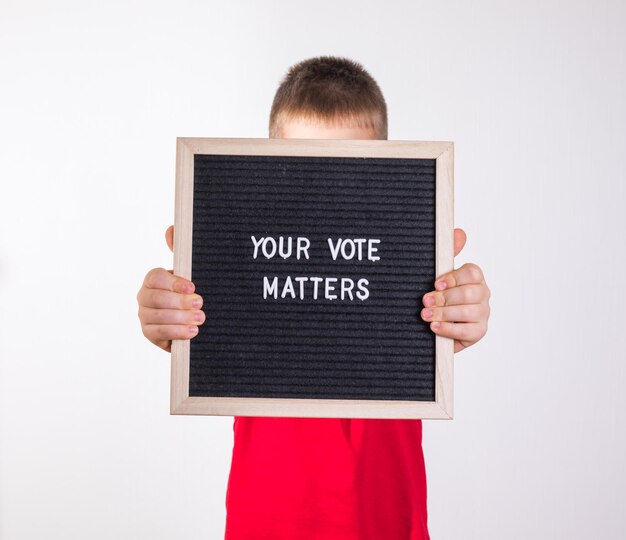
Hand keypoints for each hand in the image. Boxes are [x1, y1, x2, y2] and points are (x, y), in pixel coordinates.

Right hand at [136, 225, 204, 351]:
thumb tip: (172, 229)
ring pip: (159, 316)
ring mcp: (145, 316)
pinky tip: (193, 331)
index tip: (193, 287)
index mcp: (153, 279)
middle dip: (180, 302)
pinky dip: (177, 332)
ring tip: (200, 319)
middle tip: (200, 304)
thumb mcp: (190, 273)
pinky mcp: (150, 334)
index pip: (155, 278)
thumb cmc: (190, 293)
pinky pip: (159, 333)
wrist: (194, 319)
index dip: (173, 283)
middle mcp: (144, 297)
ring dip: (182, 318)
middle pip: (157, 299)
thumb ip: (181, 252)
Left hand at [420, 228, 490, 352]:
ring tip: (425, 315)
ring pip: (468, 312)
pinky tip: (434, 326)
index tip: (436, 283)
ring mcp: (482, 314)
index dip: (453, 278)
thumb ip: (448, 253)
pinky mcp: (478, 332)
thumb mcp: (438, 276)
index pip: (473, 273)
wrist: (430, 326)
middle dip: (444, 298)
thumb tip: (460, 233)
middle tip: (425, 301)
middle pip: (469, 294)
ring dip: (443, 313)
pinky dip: (448, 329)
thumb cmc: (437, 298)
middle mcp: (482, 295)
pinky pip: (466, 331)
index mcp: (474, 279)